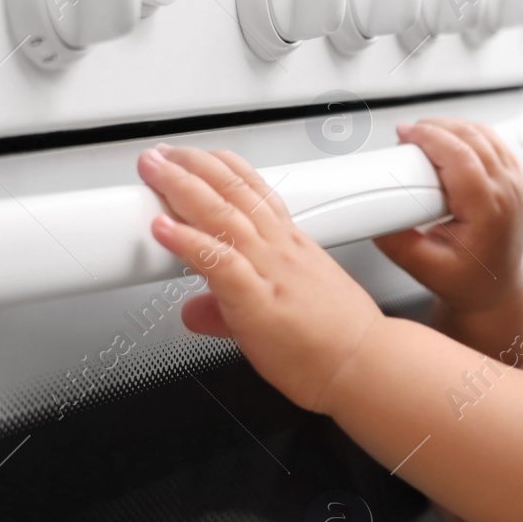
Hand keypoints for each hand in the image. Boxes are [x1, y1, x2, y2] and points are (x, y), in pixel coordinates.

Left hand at [136, 142, 385, 414]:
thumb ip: (227, 311)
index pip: (255, 192)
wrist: (367, 367)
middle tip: (162, 154)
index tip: (197, 156)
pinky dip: (188, 241)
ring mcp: (270, 271)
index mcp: (290, 248)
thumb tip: (196, 312)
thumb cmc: (337, 343)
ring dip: (183, 187)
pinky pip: (219, 262)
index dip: (222, 168)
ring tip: (155, 170)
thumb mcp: (282, 313)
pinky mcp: (257, 301)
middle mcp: (280, 250)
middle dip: (193, 165)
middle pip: (234, 191)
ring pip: (223, 215)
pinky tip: (163, 229)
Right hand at [374, 118, 522, 314]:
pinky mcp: (517, 181)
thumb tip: (373, 217)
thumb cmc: (469, 282)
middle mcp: (509, 193)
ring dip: (453, 127)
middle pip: (473, 137)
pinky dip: (470, 134)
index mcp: (489, 212)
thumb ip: (397, 243)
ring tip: (425, 136)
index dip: (430, 137)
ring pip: (487, 135)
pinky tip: (450, 141)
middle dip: (437, 127)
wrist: (498, 291)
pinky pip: (496, 143)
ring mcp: (517, 185)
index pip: (461, 157)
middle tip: (409, 135)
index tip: (406, 134)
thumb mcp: (425, 269)